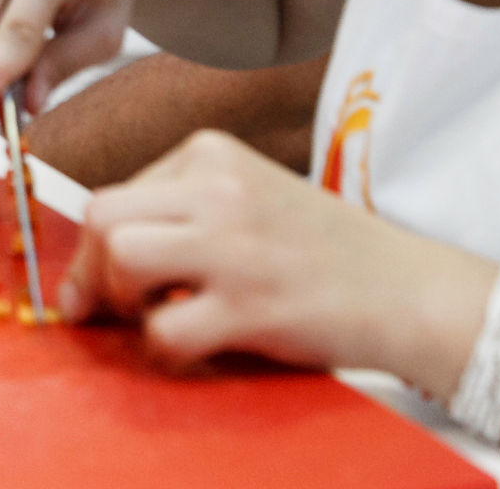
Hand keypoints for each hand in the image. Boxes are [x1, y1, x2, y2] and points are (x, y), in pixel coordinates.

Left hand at [58, 130, 481, 381]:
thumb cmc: (323, 249)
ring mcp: (234, 244)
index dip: (98, 247)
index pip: (114, 193)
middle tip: (118, 304)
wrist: (408, 288)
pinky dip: (165, 348)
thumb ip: (179, 211)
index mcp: (212, 152)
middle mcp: (218, 187)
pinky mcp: (251, 304)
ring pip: (121, 258)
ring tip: (158, 315)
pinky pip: (164, 329)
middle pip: (101, 217)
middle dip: (93, 270)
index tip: (107, 280)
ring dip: (123, 301)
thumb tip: (91, 262)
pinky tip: (196, 343)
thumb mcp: (247, 196)